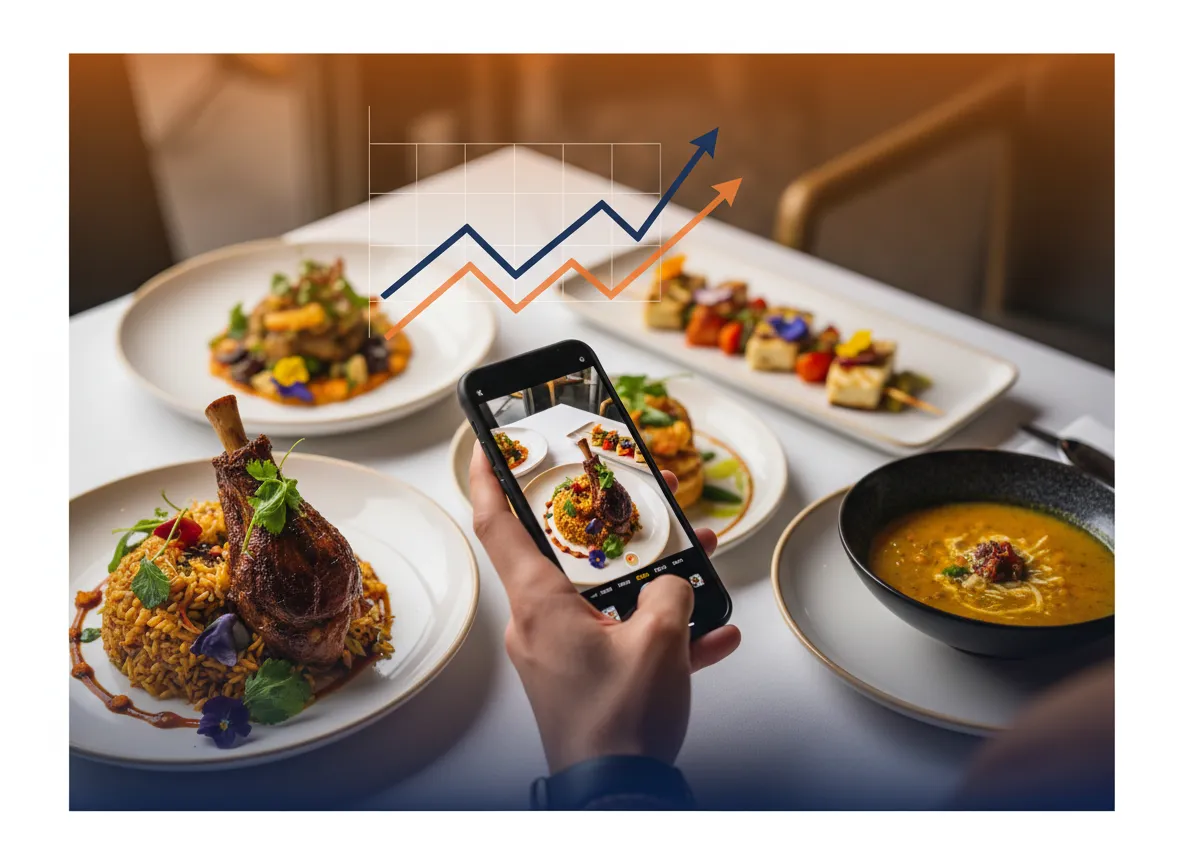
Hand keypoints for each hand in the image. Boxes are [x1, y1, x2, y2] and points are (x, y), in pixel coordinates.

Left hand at [470, 443, 741, 772]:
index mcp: (541, 604)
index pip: (499, 525)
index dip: (490, 480)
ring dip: (650, 578)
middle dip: (610, 524)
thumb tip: (675, 583)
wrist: (619, 798)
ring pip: (605, 595)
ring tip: (696, 560)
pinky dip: (664, 635)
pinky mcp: (587, 680)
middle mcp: (542, 624)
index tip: (488, 447)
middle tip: (635, 496)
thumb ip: (670, 594)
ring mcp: (563, 653)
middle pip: (568, 554)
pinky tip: (713, 634)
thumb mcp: (659, 643)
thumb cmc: (619, 724)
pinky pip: (625, 641)